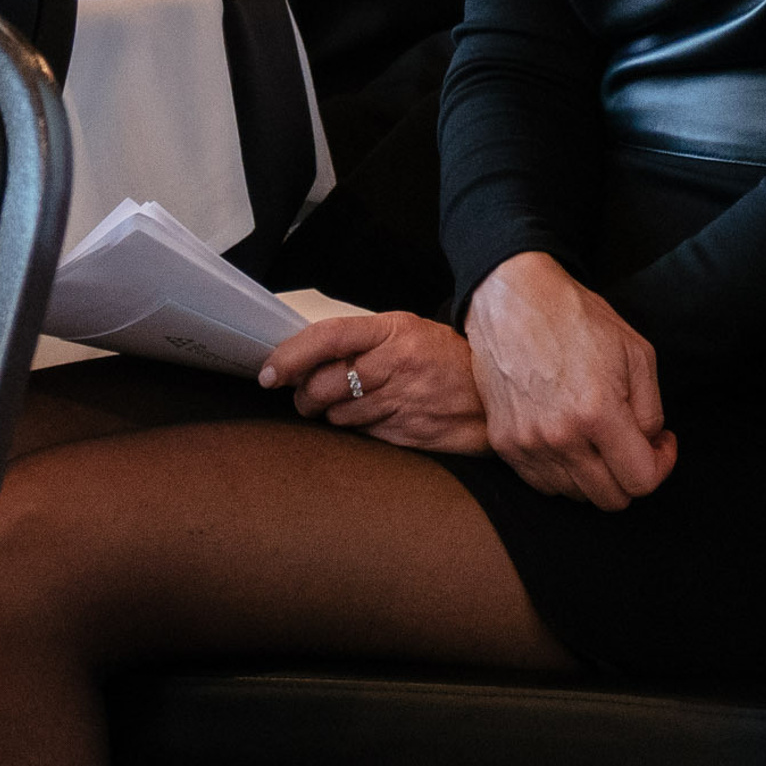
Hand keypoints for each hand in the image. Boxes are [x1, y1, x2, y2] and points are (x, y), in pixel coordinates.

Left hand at [259, 312, 489, 454]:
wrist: (497, 396)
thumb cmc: (448, 360)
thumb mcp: (410, 333)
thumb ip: (365, 342)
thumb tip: (308, 358)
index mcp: (394, 330)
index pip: (329, 337)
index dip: (291, 355)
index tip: (268, 372)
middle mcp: (397, 364)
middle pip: (325, 384)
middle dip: (304, 396)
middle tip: (303, 397)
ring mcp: (404, 402)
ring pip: (339, 415)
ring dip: (331, 415)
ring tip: (346, 406)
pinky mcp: (409, 435)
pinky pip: (363, 435)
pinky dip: (357, 430)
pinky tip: (372, 420)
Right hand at [464, 253, 675, 508]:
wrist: (512, 298)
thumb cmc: (576, 318)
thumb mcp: (637, 352)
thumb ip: (652, 411)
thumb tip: (649, 446)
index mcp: (597, 413)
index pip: (641, 481)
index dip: (662, 466)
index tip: (661, 444)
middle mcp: (559, 437)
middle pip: (610, 500)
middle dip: (631, 476)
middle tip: (633, 443)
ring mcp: (526, 443)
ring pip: (575, 496)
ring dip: (596, 475)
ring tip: (599, 437)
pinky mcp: (503, 442)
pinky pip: (542, 483)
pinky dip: (563, 472)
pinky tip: (570, 439)